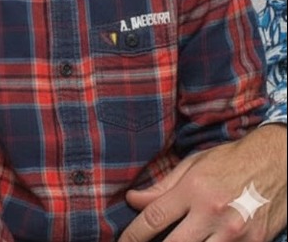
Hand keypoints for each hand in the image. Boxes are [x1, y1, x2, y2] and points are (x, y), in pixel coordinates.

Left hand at [120, 125, 286, 241]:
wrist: (277, 163)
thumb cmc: (231, 161)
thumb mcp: (194, 165)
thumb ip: (162, 186)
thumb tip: (133, 200)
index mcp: (194, 189)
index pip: (154, 217)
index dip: (133, 234)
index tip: (122, 241)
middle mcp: (213, 213)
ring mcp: (236, 234)